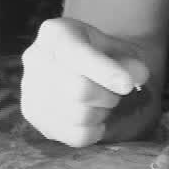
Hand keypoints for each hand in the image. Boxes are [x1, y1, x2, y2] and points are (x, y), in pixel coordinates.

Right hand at [19, 17, 151, 146]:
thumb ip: (130, 60)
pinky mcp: (34, 116)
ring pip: (78, 115)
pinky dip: (94, 131)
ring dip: (102, 112)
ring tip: (102, 102)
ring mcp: (30, 89)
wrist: (80, 64)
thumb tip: (137, 76)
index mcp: (55, 33)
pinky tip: (95, 119)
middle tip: (115, 92)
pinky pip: (73, 135)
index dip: (105, 72)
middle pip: (78, 90)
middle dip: (108, 96)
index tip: (128, 85)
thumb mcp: (118, 47)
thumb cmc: (102, 54)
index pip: (78, 55)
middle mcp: (35, 59)